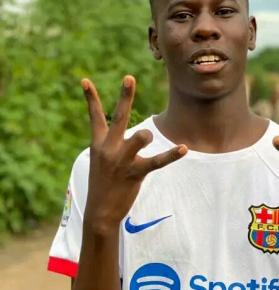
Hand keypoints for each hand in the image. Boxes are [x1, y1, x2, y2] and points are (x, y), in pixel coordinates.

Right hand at [82, 75, 186, 231]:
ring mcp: (121, 161)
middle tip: (130, 77)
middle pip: (118, 117)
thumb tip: (130, 135)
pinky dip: (171, 155)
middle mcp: (108, 149)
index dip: (91, 98)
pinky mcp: (134, 173)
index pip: (94, 117)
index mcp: (98, 144)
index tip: (85, 80)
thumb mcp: (101, 162)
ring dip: (146, 135)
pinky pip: (157, 161)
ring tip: (148, 138)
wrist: (99, 212)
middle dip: (125, 97)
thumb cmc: (104, 185)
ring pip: (139, 137)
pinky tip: (182, 148)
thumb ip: (112, 146)